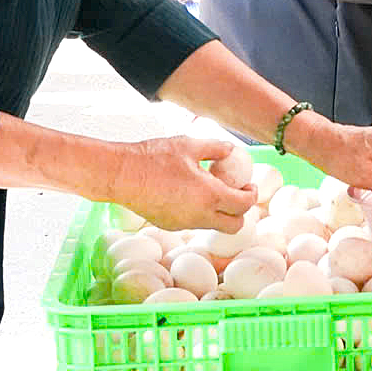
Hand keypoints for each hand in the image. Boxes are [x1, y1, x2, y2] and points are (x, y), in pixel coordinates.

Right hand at [103, 135, 258, 232]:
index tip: (249, 185)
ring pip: (212, 225)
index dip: (251, 195)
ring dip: (219, 212)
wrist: (120, 174)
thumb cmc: (154, 157)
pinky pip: (193, 223)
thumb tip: (231, 150)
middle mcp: (200, 215)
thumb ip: (216, 148)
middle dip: (240, 212)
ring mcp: (183, 224)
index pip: (244, 205)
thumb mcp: (189, 145)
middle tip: (235, 193)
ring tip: (210, 190)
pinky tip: (189, 194)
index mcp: (210, 196)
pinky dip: (199, 213)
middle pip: (234, 225)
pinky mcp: (169, 225)